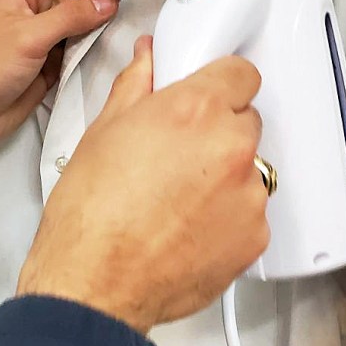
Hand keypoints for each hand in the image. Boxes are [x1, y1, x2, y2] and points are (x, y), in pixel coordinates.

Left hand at [0, 0, 117, 169]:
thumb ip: (71, 16)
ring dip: (99, 27)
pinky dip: (93, 50)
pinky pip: (79, 49)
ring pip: (81, 23)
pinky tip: (112, 48)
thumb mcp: (30, 35)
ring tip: (128, 26)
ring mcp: (44, 36)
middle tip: (131, 6)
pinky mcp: (51, 61)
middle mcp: (35, 9)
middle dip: (101, 0)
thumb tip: (107, 1)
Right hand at [16, 37, 270, 333]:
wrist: (94, 285)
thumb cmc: (91, 214)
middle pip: (246, 121)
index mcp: (196, 110)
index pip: (242, 73)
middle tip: (180, 153)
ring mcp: (248, 193)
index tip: (213, 94)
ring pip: (250, 168)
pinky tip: (189, 226)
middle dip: (218, 131)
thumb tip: (149, 60)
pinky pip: (251, 211)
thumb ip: (137, 85)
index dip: (223, 83)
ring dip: (225, 175)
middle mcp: (231, 146)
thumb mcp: (103, 131)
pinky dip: (229, 216)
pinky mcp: (254, 235)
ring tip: (179, 198)